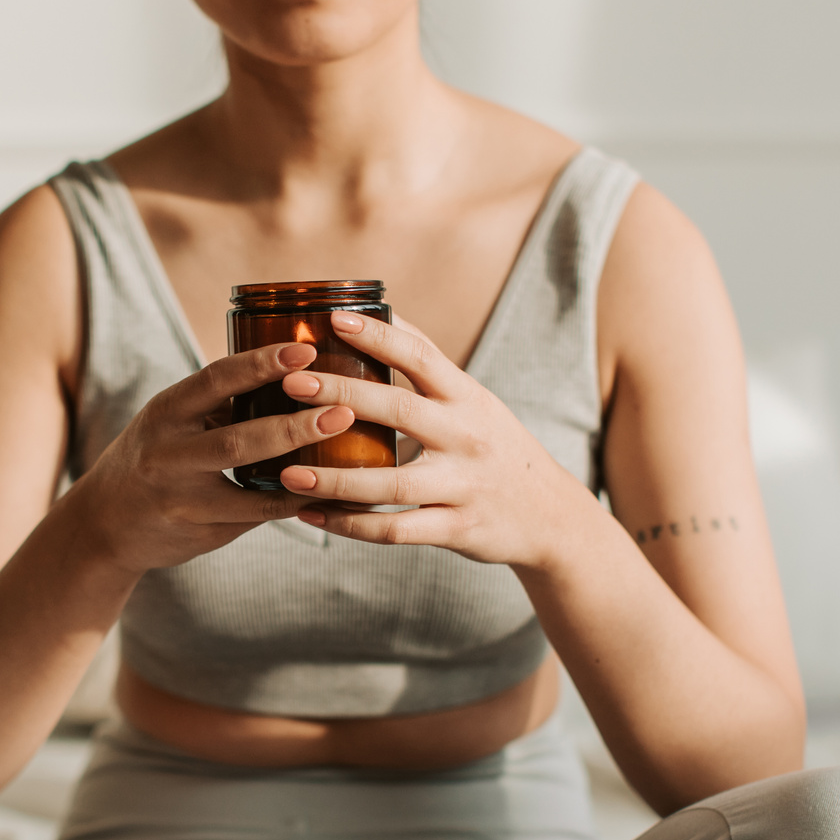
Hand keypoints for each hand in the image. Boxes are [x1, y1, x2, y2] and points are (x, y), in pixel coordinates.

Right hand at [70, 341, 354, 572]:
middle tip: (343, 411)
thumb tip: (298, 367)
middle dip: (293, 426)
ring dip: (302, 476)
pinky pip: (256, 518)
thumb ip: (221, 400)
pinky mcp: (200, 533)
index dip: (261, 364)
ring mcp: (182, 500)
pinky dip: (294, 505)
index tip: (306, 351)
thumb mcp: (174, 418)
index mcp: (166, 412)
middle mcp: (167, 456)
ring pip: (248, 490)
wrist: (106, 522)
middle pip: (236, 440)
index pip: (215, 380)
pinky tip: (330, 496)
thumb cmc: (157, 454)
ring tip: (346, 464)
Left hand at [276, 312, 600, 567]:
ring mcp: (462, 485)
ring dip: (334, 477)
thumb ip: (431, 365)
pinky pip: (396, 529)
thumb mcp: (476, 401)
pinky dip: (350, 525)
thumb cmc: (497, 447)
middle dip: (340, 394)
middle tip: (291, 384)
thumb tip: (385, 310)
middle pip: (397, 410)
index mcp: (468, 398)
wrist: (551, 516)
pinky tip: (311, 515)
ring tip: (288, 470)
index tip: (334, 319)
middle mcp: (466, 437)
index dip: (379, 335)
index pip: (422, 356)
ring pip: (390, 482)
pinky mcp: (457, 528)